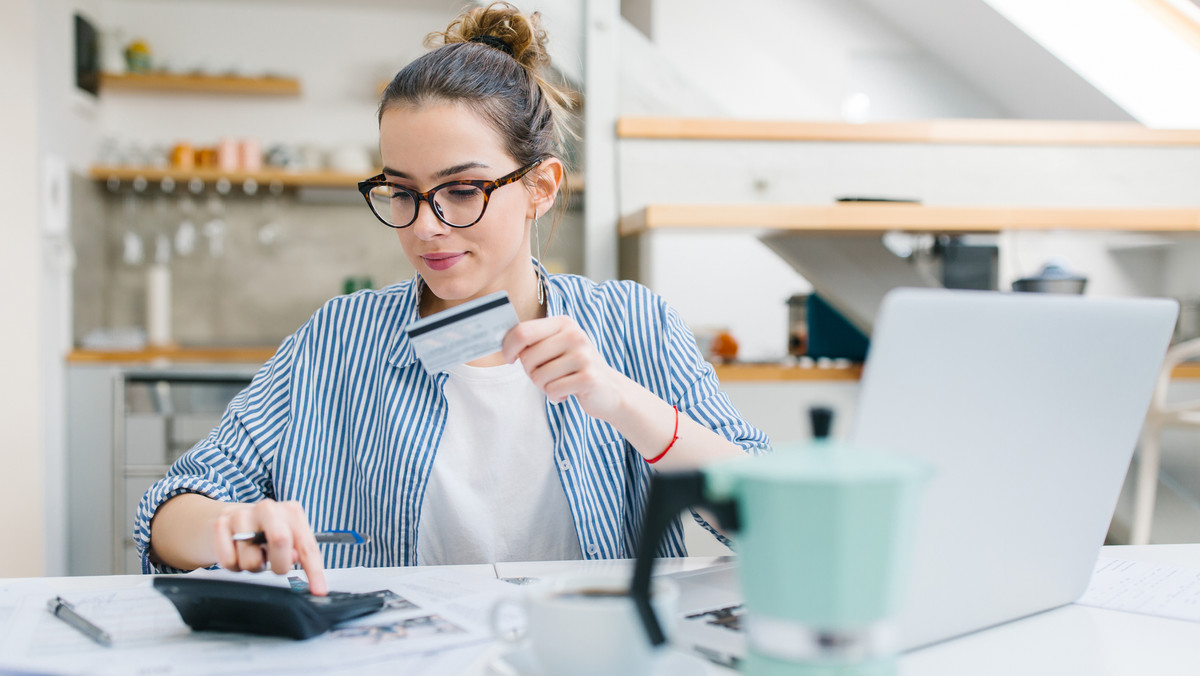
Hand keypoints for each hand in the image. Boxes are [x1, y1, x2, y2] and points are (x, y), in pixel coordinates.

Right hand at [211, 499, 327, 594]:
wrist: (231, 520)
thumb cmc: (265, 533)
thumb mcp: (287, 538)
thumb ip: (297, 550)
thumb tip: (294, 557)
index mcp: (291, 511)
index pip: (306, 545)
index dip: (314, 571)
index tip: (318, 590)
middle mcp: (268, 508)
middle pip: (280, 540)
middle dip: (280, 565)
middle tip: (274, 566)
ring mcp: (242, 514)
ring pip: (251, 560)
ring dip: (254, 567)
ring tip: (253, 555)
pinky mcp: (220, 524)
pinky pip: (229, 561)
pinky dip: (234, 565)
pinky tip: (238, 553)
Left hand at [502, 316, 624, 419]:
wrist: (610, 389)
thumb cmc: (575, 367)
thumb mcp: (557, 346)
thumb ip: (533, 341)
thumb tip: (502, 343)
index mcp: (563, 323)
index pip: (522, 331)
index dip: (508, 347)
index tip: (510, 358)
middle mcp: (574, 335)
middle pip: (527, 357)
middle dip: (530, 372)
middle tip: (546, 375)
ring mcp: (583, 356)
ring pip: (538, 376)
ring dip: (544, 386)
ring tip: (560, 383)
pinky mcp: (588, 378)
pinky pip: (552, 390)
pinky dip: (555, 396)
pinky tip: (567, 392)